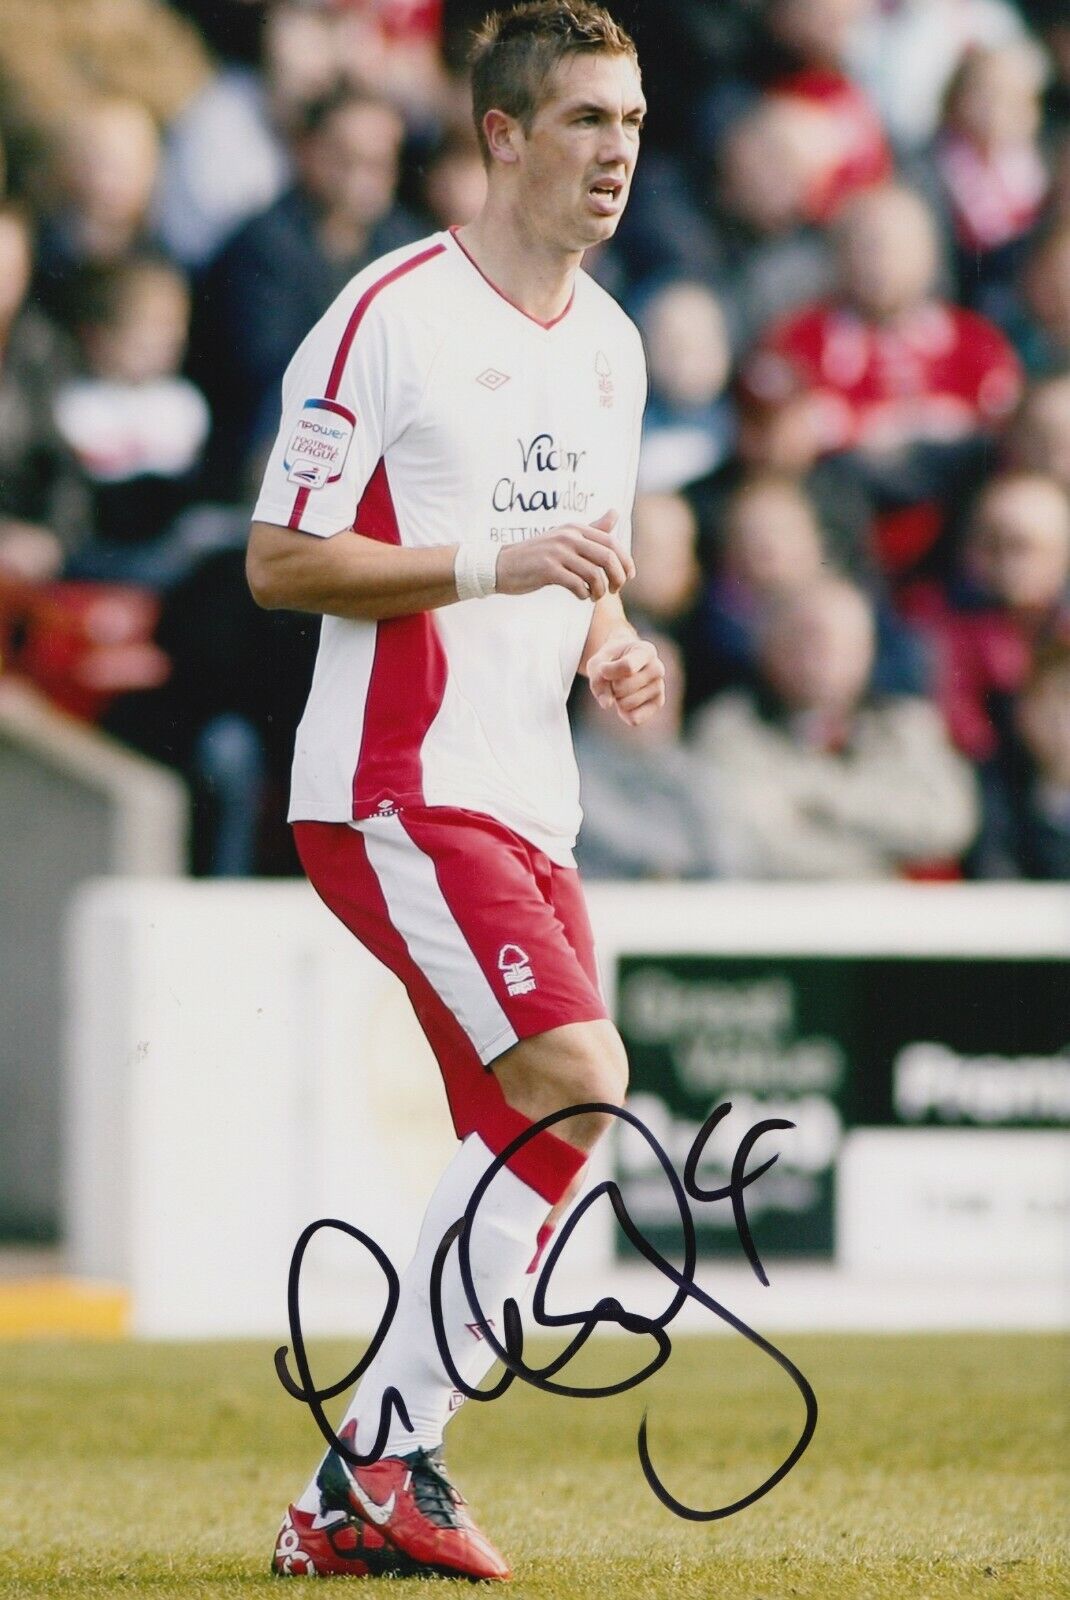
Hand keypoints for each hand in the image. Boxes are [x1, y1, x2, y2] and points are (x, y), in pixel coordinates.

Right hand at [495, 510, 634, 600]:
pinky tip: (580, 596)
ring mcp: (557, 553)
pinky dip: (584, 594)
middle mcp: (568, 537)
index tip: (628, 577)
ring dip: (600, 591)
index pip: (611, 541)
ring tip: (595, 597)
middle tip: (615, 590)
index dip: (625, 561)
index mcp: (575, 529)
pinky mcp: (548, 570)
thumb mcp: (565, 537)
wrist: (502, 565)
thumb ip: (591, 529)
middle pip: (607, 557)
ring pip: (594, 574)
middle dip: (617, 577)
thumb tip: (615, 513)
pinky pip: (577, 585)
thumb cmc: (537, 555)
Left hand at [587, 633, 665, 726]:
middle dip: (611, 686)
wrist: (624, 663)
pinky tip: (626, 701)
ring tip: (621, 689)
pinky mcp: (658, 703)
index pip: (627, 666)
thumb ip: (597, 680)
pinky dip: (624, 713)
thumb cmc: (610, 661)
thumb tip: (607, 705)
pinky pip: (634, 718)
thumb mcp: (597, 663)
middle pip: (623, 687)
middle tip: (614, 679)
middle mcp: (657, 667)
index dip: (607, 671)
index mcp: (645, 650)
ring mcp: (660, 686)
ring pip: (627, 704)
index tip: (603, 668)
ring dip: (616, 700)